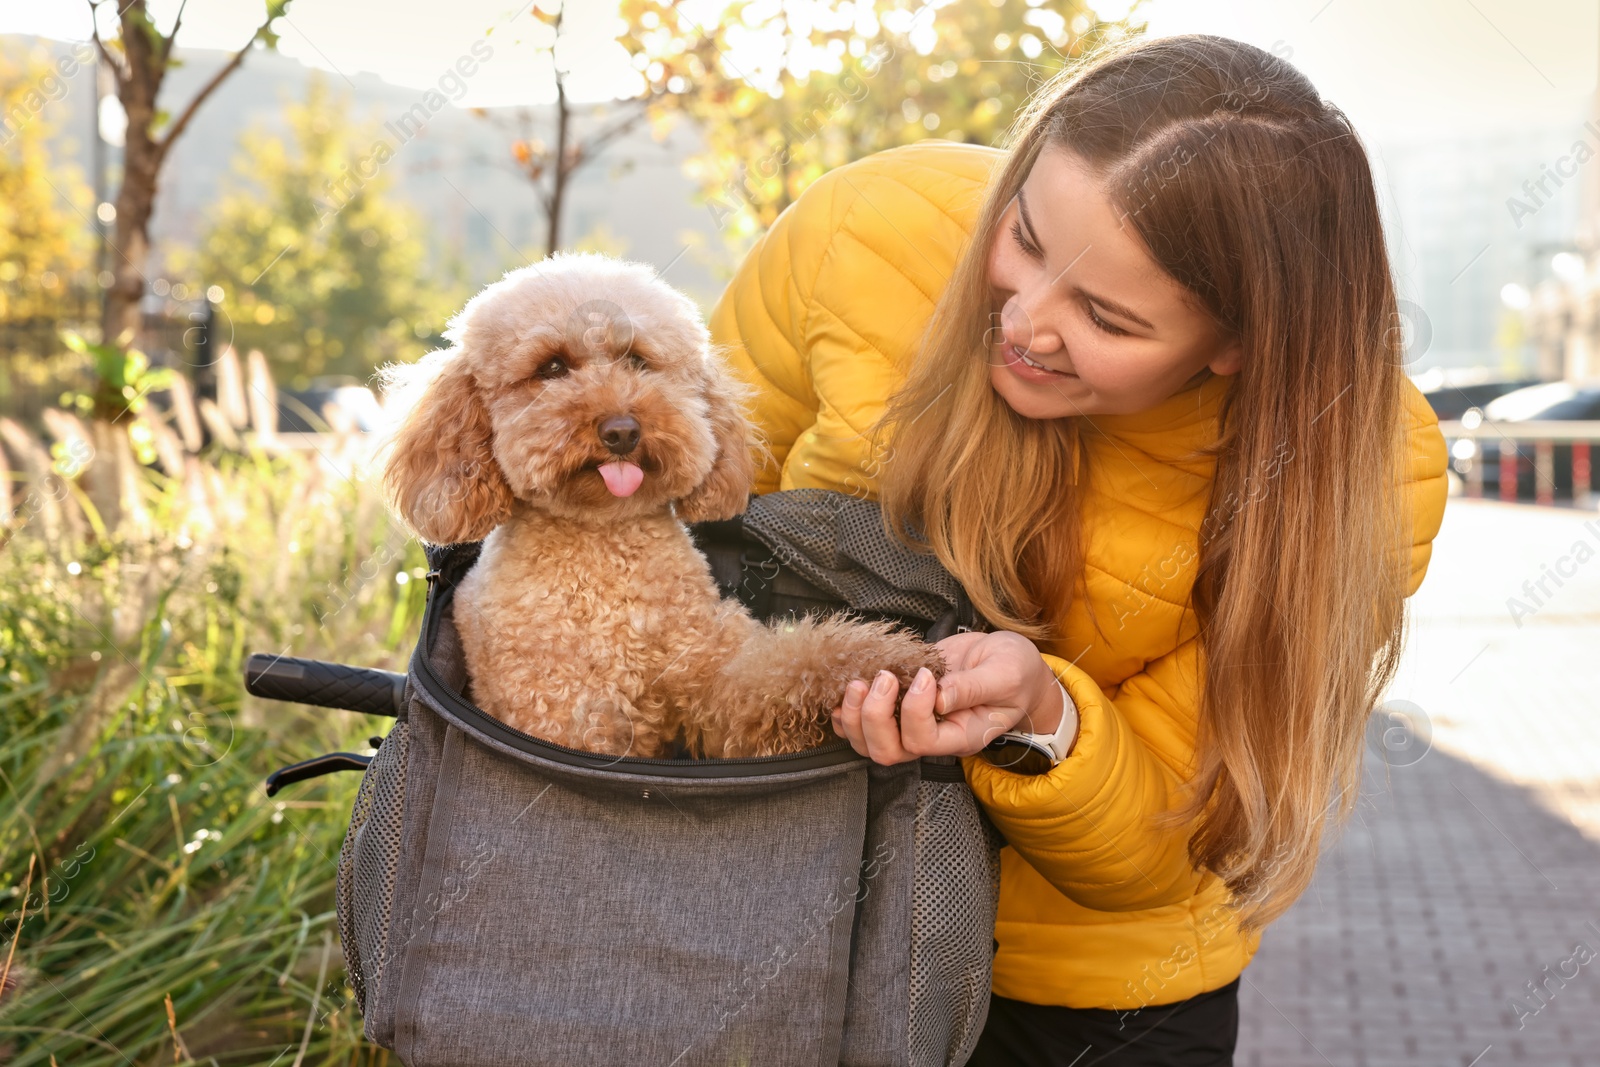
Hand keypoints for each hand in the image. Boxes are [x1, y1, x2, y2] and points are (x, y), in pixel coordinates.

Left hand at [829, 630, 1065, 765]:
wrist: (1009, 662)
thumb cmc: (1015, 671)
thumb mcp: (1006, 673)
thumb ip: (974, 686)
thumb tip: (939, 695)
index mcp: (962, 736)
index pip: (923, 740)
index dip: (914, 710)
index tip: (925, 675)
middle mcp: (934, 737)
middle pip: (888, 751)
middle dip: (874, 716)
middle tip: (883, 678)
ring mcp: (912, 725)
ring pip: (868, 743)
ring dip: (854, 714)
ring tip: (858, 681)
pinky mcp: (898, 708)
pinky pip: (860, 725)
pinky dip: (846, 710)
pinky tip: (847, 690)